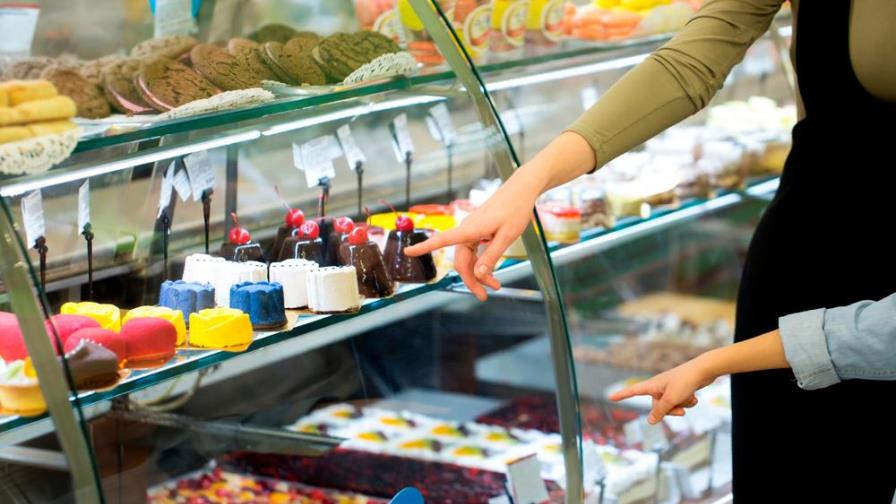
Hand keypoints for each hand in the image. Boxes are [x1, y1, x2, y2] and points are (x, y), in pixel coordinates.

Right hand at [404, 168, 541, 300]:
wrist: (521, 190)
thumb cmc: (515, 210)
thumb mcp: (507, 237)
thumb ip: (491, 256)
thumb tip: (478, 274)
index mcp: (470, 229)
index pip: (442, 240)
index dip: (424, 247)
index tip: (408, 251)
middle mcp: (467, 230)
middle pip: (461, 260)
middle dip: (471, 279)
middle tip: (484, 296)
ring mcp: (472, 230)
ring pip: (469, 258)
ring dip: (479, 273)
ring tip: (495, 285)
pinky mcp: (478, 230)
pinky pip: (475, 251)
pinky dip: (482, 263)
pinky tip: (491, 272)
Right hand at [609, 354, 716, 423]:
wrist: (703, 370)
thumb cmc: (685, 381)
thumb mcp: (671, 399)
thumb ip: (660, 411)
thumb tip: (650, 422)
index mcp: (652, 385)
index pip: (633, 391)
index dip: (622, 395)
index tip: (611, 397)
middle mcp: (659, 387)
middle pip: (658, 406)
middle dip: (670, 411)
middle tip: (680, 409)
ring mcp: (669, 388)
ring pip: (671, 406)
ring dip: (681, 406)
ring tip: (690, 398)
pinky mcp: (679, 389)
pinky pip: (680, 402)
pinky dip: (687, 401)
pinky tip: (694, 396)